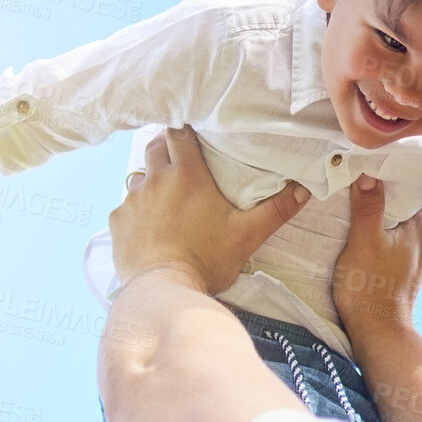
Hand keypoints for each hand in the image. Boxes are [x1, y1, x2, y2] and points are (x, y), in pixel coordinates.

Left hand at [108, 125, 309, 295]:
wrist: (164, 290)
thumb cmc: (206, 260)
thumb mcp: (247, 234)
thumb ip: (276, 210)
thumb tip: (304, 189)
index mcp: (186, 173)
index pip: (179, 131)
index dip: (185, 130)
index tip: (194, 137)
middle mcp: (155, 179)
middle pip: (155, 146)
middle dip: (167, 150)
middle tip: (182, 164)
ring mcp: (132, 200)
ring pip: (140, 177)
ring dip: (151, 182)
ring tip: (166, 200)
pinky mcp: (118, 222)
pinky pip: (126, 208)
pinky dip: (137, 212)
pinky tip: (149, 229)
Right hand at [333, 175, 421, 335]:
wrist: (377, 335)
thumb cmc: (370, 288)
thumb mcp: (364, 241)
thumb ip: (367, 206)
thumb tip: (368, 172)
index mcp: (420, 228)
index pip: (418, 186)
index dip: (401, 170)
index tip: (381, 156)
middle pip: (408, 203)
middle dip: (388, 188)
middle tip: (364, 170)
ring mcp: (413, 259)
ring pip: (400, 223)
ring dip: (383, 210)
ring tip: (360, 196)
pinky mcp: (401, 273)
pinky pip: (393, 241)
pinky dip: (381, 230)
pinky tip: (363, 229)